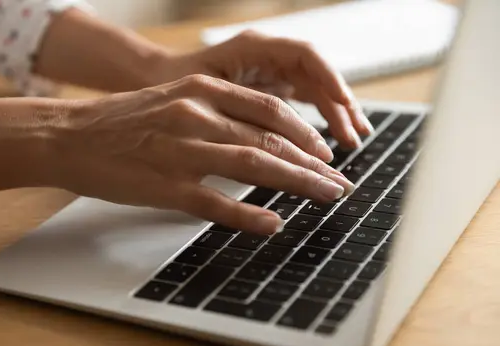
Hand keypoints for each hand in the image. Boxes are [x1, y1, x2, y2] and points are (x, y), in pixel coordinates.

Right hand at [51, 75, 354, 234]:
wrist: (69, 134)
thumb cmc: (121, 121)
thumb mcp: (173, 99)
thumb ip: (214, 110)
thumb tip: (257, 134)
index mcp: (201, 89)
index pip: (270, 109)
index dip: (306, 131)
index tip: (326, 152)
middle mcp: (196, 114)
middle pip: (271, 138)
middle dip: (313, 163)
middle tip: (338, 182)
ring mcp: (181, 150)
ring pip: (254, 165)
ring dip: (297, 183)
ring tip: (326, 197)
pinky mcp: (164, 185)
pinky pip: (215, 202)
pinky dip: (248, 215)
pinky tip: (273, 225)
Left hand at [154, 30, 373, 148]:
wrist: (148, 80)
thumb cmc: (168, 84)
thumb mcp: (203, 95)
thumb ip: (240, 111)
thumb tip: (274, 140)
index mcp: (252, 47)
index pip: (304, 57)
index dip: (329, 82)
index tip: (344, 108)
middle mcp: (264, 55)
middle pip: (315, 75)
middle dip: (338, 105)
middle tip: (354, 136)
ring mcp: (266, 71)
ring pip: (311, 88)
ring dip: (332, 113)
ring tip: (352, 140)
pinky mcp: (264, 89)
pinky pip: (299, 100)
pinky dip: (315, 120)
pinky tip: (327, 140)